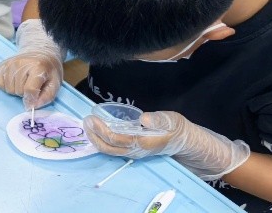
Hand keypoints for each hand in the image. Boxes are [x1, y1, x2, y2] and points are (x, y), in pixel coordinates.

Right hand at [0, 19, 62, 108]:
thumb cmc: (48, 70)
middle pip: (18, 90)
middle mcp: (21, 63)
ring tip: (23, 82)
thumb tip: (32, 106)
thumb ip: (46, 97)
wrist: (40, 52)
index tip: (33, 102)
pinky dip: (6, 86)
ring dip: (16, 90)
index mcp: (38, 66)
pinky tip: (14, 81)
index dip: (31, 100)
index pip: (30, 89)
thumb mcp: (55, 83)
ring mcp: (10, 63)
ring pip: (8, 89)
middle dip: (25, 93)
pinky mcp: (1, 65)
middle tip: (31, 86)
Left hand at [83, 110, 251, 180]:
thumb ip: (159, 119)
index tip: (92, 118)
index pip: (118, 140)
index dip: (103, 131)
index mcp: (144, 142)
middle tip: (85, 120)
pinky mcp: (134, 150)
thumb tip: (144, 119)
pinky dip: (103, 140)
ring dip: (97, 139)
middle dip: (95, 136)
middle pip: (110, 148)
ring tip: (88, 125)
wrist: (186, 141)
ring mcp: (134, 152)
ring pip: (111, 150)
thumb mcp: (172, 119)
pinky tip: (97, 131)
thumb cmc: (178, 128)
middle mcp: (137, 150)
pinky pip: (115, 148)